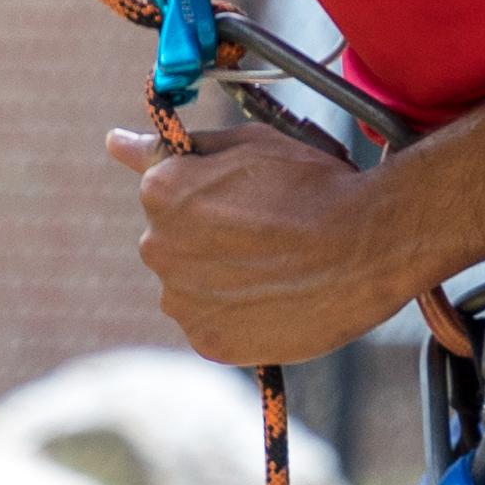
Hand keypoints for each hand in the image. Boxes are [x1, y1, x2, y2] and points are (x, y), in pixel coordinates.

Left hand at [105, 123, 423, 367]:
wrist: (370, 244)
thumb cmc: (315, 184)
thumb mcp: (249, 143)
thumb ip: (174, 147)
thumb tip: (114, 142)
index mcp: (160, 191)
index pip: (165, 192)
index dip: (214, 194)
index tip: (250, 200)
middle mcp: (156, 247)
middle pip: (174, 243)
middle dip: (211, 239)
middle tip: (270, 234)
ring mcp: (182, 300)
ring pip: (192, 288)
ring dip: (223, 280)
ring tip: (279, 269)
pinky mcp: (210, 343)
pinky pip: (214, 326)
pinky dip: (239, 316)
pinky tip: (277, 298)